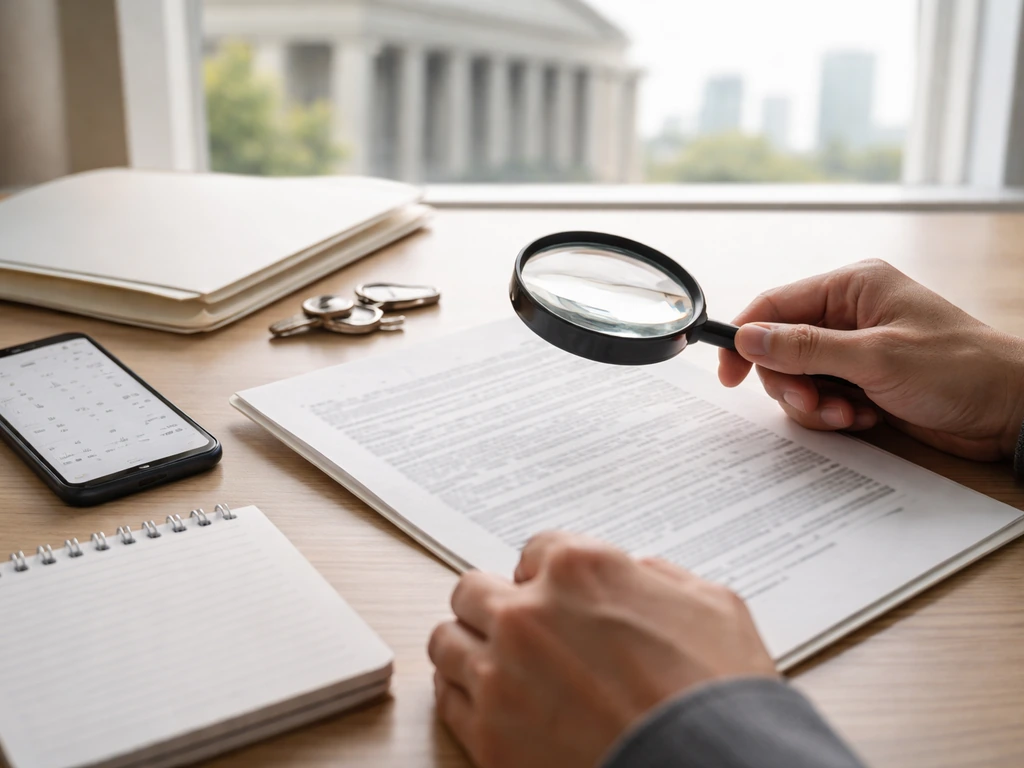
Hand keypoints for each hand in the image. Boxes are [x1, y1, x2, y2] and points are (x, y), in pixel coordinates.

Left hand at [428, 532, 775, 767]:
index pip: (533, 551)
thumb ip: (663, 578)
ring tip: (497, 667)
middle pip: (474, 591)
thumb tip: (642, 576)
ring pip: (446, 641)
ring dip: (470, 648)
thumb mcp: (714, 606)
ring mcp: (501, 674)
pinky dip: (464, 697)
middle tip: (520, 631)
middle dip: (496, 606)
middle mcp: (527, 614)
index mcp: (579, 570)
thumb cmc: (719, 697)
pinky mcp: (487, 735)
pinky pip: (448, 700)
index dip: (546, 575)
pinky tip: (491, 705)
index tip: (553, 596)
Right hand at [718, 259, 1023, 461]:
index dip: (746, 338)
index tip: (729, 373)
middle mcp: (849, 314)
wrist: (1010, 410)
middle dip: (792, 382)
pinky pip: (820, 398)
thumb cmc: (960, 370)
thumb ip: (806, 348)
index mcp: (852, 287)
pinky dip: (833, 414)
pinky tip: (865, 418)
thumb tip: (749, 336)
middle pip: (781, 348)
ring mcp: (855, 349)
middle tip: (814, 403)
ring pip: (798, 378)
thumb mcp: (876, 358)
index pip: (776, 305)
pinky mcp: (862, 381)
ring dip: (814, 403)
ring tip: (849, 414)